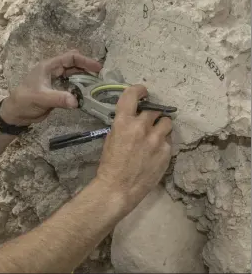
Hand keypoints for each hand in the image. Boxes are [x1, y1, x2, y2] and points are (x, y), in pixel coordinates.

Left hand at [0, 50, 102, 125]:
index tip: (98, 68)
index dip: (85, 61)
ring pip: (73, 76)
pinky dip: (80, 89)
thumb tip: (76, 101)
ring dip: (84, 79)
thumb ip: (58, 98)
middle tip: (100, 77)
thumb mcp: (41, 98)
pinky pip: (71, 87)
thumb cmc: (25, 101)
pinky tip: (87, 95)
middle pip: (74, 65)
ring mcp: (55, 82)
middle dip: (87, 69)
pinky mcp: (56, 92)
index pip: (70, 58)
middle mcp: (53, 71)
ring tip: (97, 86)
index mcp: (49, 66)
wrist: (16, 114)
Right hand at [96, 84, 172, 212]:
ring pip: (167, 122)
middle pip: (154, 109)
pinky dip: (163, 142)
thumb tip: (133, 118)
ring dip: (161, 125)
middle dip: (151, 113)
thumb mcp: (111, 138)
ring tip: (156, 133)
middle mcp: (142, 127)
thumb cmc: (110, 163)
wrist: (119, 188)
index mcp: (124, 122)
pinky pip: (168, 140)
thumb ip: (124, 124)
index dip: (139, 90)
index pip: (133, 95)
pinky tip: (156, 150)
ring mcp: (156, 140)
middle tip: (148, 120)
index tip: (143, 92)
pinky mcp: (166, 152)